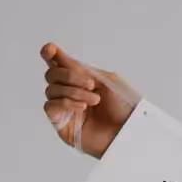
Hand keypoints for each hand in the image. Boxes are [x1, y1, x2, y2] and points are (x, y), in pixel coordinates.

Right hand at [40, 43, 140, 158]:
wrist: (131, 132)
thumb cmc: (125, 109)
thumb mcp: (108, 81)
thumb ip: (83, 69)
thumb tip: (61, 58)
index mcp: (82, 79)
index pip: (58, 63)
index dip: (50, 54)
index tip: (50, 49)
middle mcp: (70, 91)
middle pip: (52, 74)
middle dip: (70, 75)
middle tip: (92, 84)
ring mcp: (64, 107)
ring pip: (51, 89)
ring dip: (74, 91)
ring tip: (95, 100)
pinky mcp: (61, 123)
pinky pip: (51, 106)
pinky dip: (66, 102)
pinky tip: (82, 107)